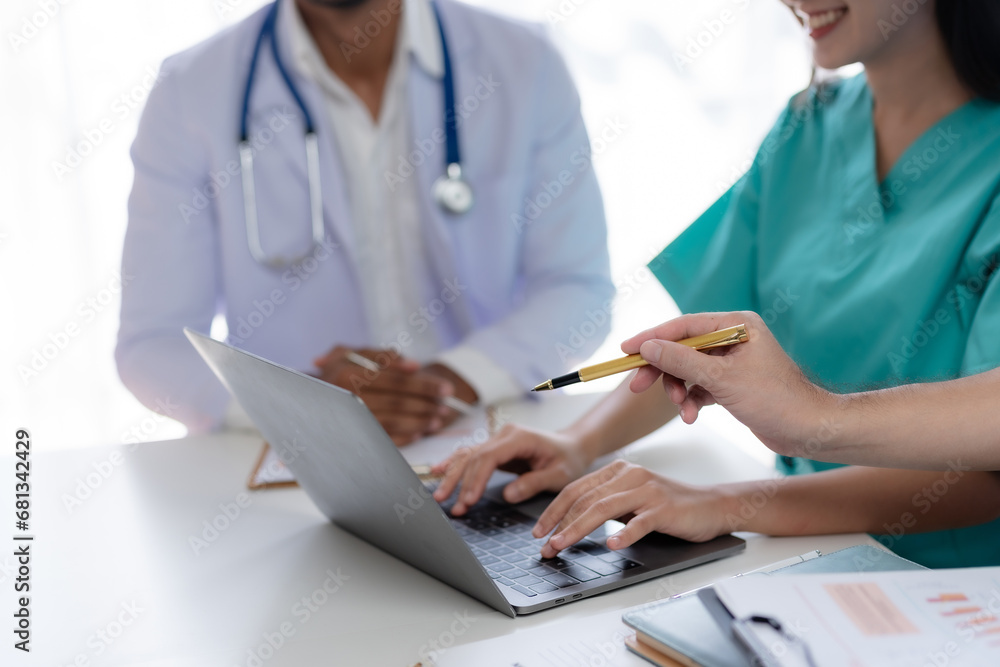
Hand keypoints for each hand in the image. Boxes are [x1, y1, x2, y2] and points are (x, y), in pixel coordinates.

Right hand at [313, 346, 454, 445]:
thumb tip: (413, 365)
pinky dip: (402, 437)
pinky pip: (381, 438)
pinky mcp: (350, 435)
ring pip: (392, 421)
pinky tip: (418, 434)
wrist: (300, 398)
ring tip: (437, 421)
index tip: (446, 388)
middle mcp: (348, 396)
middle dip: (426, 405)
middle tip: (446, 407)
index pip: (396, 380)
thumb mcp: (349, 353)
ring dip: (418, 422)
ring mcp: (349, 418)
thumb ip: (380, 355)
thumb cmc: (333, 371)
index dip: (424, 385)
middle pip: (397, 402)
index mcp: (349, 372)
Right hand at [430, 424, 591, 514]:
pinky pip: (471, 455)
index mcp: (520, 437)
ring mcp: (498, 440)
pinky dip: (454, 464)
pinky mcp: (495, 448)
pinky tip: (437, 470)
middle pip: (475, 457)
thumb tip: (508, 494)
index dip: (477, 478)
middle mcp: (505, 435)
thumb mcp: (559, 475)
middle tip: (452, 505)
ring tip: (441, 497)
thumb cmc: (568, 459)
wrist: (572, 447)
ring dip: (453, 476)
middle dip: (460, 482)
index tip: (469, 499)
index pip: (490, 456)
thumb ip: (534, 483)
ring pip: (468, 456)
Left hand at [532, 460, 728, 557]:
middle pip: (585, 499)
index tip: (539, 531)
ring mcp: (647, 490)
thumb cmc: (669, 506)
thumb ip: (606, 504)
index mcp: (618, 471)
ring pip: (604, 508)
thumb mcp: (632, 500)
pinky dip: (624, 533)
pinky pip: (640, 522)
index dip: (554, 510)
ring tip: (562, 545)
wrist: (712, 505)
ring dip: (578, 529)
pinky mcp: (664, 508)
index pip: (576, 489)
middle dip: (560, 523)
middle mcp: (630, 475)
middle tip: (545, 545)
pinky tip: (612, 545)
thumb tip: (570, 523)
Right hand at [620, 311, 834, 453]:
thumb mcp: (721, 379)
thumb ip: (682, 360)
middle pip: (683, 348)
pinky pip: (700, 386)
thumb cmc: (775, 399)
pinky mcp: (732, 384)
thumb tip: (648, 346)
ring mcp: (733, 362)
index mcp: (736, 325)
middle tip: (638, 386)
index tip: (626, 350)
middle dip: (663, 369)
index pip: (683, 326)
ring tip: (682, 408)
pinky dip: (692, 400)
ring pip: (689, 370)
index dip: (652, 337)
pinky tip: (692, 416)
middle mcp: (733, 338)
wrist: (809, 430)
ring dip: (679, 390)